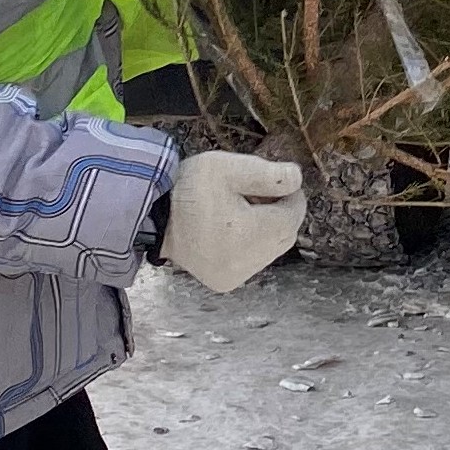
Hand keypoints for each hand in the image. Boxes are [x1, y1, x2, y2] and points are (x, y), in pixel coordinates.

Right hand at [162, 153, 306, 294]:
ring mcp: (236, 276)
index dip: (290, 194)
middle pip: (284, 235)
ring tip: (241, 209)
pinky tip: (231, 229)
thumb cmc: (189, 187)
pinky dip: (250, 245)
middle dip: (279, 212)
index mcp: (251, 234)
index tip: (278, 179)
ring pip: (269, 250)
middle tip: (258, 192)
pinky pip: (252, 262)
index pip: (293, 214)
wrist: (151, 215)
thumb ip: (268, 174)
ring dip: (266, 230)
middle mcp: (247, 263)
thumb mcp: (228, 167)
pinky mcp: (224, 282)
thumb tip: (298, 179)